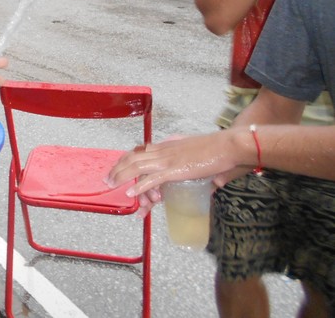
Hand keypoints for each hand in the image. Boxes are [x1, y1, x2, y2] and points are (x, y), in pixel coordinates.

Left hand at [106, 131, 238, 199]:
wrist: (230, 145)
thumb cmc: (221, 151)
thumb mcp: (204, 158)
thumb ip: (204, 170)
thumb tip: (215, 185)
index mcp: (169, 146)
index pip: (142, 151)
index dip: (128, 160)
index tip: (119, 167)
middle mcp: (165, 150)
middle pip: (133, 157)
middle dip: (118, 168)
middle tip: (107, 179)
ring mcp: (168, 159)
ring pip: (137, 167)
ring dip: (122, 177)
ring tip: (111, 185)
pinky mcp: (175, 170)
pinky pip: (152, 179)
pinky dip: (139, 187)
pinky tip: (130, 194)